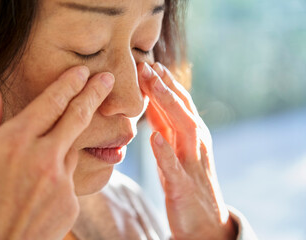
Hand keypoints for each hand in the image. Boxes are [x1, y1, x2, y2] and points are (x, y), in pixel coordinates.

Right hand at [0, 66, 113, 239]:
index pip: (50, 103)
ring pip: (72, 151)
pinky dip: (58, 177)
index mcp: (14, 142)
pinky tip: (37, 191)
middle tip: (108, 79)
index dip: (70, 84)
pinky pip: (69, 180)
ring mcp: (61, 182)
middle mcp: (43, 158)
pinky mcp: (70, 204)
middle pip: (77, 118)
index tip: (83, 72)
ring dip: (65, 146)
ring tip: (41, 161)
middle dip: (94, 94)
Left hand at [138, 62, 236, 239]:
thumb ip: (164, 125)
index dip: (164, 83)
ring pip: (182, 128)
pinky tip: (155, 137)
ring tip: (150, 85)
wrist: (204, 223)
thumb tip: (149, 101)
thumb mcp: (174, 148)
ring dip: (166, 104)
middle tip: (146, 65)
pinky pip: (173, 167)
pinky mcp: (183, 186)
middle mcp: (196, 144)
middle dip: (164, 86)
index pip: (179, 103)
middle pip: (181, 108)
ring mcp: (191, 164)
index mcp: (192, 135)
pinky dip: (165, 151)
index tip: (148, 63)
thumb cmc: (186, 180)